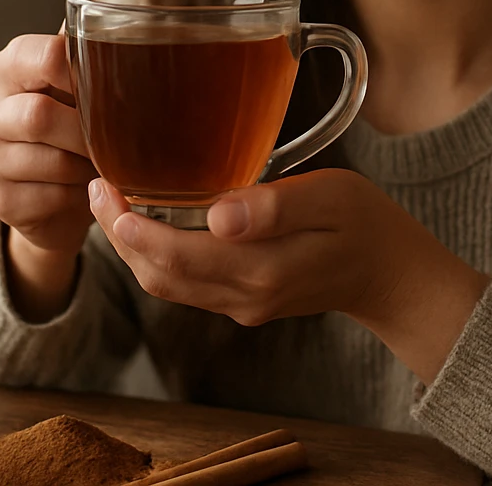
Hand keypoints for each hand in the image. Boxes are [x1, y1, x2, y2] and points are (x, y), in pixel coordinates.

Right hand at [0, 33, 97, 319]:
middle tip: (120, 138)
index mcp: (6, 69)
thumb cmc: (70, 127)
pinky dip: (80, 195)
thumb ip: (85, 56)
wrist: (51, 194)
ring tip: (106, 164)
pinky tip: (88, 189)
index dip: (83, 72)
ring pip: (51, 160)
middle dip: (88, 131)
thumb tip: (115, 15)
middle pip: (40, 115)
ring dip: (89, 165)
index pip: (44, 56)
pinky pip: (51, 197)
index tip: (111, 87)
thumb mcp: (74, 89)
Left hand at [90, 168, 490, 382]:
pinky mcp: (245, 302)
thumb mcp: (331, 197)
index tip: (104, 187)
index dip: (128, 225)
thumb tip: (216, 216)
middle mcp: (244, 296)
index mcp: (262, 270)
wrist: (395, 276)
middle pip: (158, 274)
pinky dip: (157, 256)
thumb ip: (273, 207)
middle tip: (96, 187)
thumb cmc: (367, 223)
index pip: (173, 256)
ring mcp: (243, 304)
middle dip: (119, 235)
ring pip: (167, 284)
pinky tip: (151, 223)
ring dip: (133, 248)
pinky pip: (187, 284)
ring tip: (113, 202)